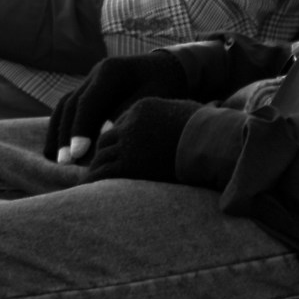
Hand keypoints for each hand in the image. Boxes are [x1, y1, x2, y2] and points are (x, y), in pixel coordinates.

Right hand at [44, 50, 187, 164]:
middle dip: (66, 134)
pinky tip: (57, 149)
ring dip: (58, 132)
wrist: (166, 70)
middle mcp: (96, 72)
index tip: (78, 154)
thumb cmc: (163, 86)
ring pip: (65, 105)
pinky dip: (60, 127)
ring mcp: (90, 80)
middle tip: (65, 163)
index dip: (81, 128)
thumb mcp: (151, 99)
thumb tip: (105, 136)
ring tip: (56, 160)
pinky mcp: (88, 91)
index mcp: (112, 71)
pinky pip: (67, 108)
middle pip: (72, 104)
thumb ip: (127, 115)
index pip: (89, 102)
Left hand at [83, 97, 197, 184]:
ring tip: (89, 186)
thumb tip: (170, 133)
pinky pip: (102, 173)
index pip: (119, 125)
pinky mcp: (129, 164)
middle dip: (101, 156)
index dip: (117, 143)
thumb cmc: (206, 133)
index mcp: (141, 108)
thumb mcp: (182, 116)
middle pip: (106, 140)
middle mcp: (131, 123)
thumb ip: (166, 121)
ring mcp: (128, 143)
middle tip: (96, 173)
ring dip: (96, 170)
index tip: (115, 156)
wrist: (211, 143)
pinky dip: (92, 181)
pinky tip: (87, 191)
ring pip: (101, 156)